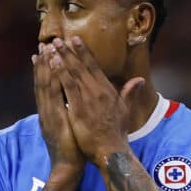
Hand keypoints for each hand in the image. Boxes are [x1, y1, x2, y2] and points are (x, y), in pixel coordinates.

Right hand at [33, 44, 84, 176]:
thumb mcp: (68, 128)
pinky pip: (52, 96)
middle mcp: (46, 111)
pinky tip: (53, 68)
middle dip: (43, 63)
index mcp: (50, 113)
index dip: (44, 71)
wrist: (67, 167)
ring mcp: (49, 115)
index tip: (44, 54)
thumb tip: (70, 104)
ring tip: (45, 50)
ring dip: (45, 67)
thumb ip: (67, 114)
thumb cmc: (71, 150)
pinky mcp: (54, 119)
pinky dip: (51, 80)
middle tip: (43, 45)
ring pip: (45, 86)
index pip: (45, 88)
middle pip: (42, 83)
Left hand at [49, 37, 144, 165]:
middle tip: (57, 39)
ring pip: (73, 73)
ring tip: (51, 46)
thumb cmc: (117, 134)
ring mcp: (88, 99)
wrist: (111, 151)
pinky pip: (67, 87)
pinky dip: (60, 73)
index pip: (94, 67)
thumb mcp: (126, 110)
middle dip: (69, 51)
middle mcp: (98, 91)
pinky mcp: (78, 108)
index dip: (84, 52)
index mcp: (107, 91)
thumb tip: (139, 80)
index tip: (75, 40)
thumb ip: (130, 93)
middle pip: (81, 66)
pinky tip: (52, 63)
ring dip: (62, 58)